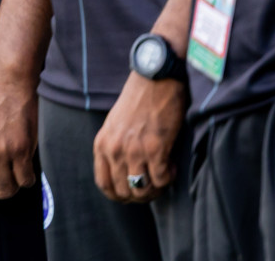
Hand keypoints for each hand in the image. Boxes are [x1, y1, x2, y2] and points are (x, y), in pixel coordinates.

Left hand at [92, 71, 185, 202]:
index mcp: (102, 143)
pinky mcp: (155, 148)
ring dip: (157, 188)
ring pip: (143, 189)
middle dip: (141, 195)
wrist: (155, 79)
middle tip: (154, 186)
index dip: (119, 195)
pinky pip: (161, 179)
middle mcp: (114, 149)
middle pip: (124, 191)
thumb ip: (115, 148)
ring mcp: (134, 150)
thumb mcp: (115, 125)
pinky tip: (173, 165)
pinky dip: (169, 177)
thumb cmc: (138, 101)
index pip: (104, 183)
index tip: (132, 194)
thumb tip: (126, 176)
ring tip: (164, 175)